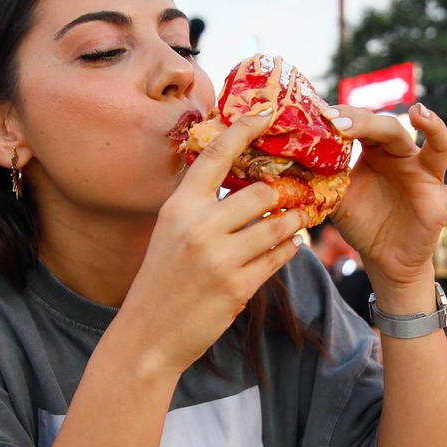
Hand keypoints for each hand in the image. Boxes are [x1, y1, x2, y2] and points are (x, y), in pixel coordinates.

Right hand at [122, 112, 305, 376]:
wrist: (147, 335)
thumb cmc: (161, 280)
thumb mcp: (170, 232)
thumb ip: (200, 206)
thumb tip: (240, 182)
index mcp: (179, 206)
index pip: (215, 154)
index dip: (244, 128)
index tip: (267, 112)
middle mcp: (199, 227)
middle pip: (260, 191)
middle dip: (283, 191)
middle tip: (298, 187)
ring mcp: (220, 258)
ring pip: (277, 224)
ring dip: (294, 219)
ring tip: (299, 216)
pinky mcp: (237, 286)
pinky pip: (278, 257)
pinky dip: (289, 248)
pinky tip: (290, 244)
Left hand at [326, 103, 446, 303]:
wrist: (383, 259)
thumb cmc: (362, 221)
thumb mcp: (336, 198)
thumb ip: (322, 178)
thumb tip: (292, 160)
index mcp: (377, 151)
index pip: (365, 125)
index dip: (348, 120)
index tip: (326, 119)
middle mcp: (405, 157)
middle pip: (394, 131)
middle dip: (371, 123)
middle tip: (347, 122)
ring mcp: (427, 177)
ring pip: (439, 146)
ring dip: (434, 127)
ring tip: (419, 113)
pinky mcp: (442, 202)